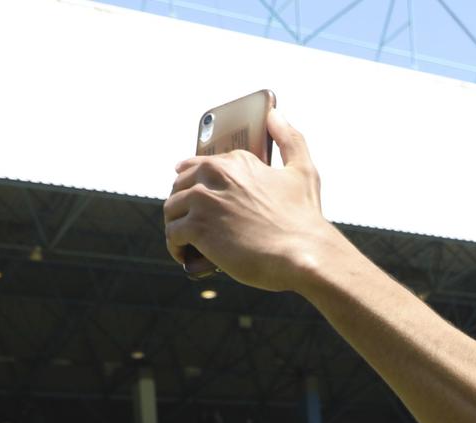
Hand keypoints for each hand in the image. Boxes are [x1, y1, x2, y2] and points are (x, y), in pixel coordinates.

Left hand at [162, 109, 345, 290]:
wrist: (304, 254)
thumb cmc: (304, 218)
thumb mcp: (303, 171)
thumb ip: (289, 139)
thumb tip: (275, 114)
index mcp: (236, 161)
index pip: (199, 167)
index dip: (198, 187)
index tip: (200, 203)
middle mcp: (216, 174)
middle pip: (180, 185)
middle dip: (184, 205)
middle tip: (193, 226)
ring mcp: (204, 200)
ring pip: (171, 209)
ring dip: (177, 226)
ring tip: (188, 243)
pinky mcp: (198, 227)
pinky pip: (172, 234)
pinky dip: (176, 247)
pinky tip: (187, 255)